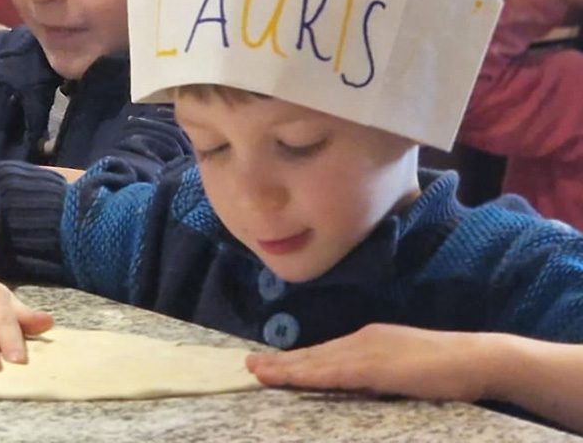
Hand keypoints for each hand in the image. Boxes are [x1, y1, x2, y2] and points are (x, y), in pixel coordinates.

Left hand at [246, 323, 496, 403]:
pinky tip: (291, 377)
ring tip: (257, 372)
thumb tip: (361, 386)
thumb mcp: (404, 370)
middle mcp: (363, 340)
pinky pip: (335, 372)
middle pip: (314, 354)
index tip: (269, 364)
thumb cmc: (448, 370)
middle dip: (281, 362)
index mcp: (369, 342)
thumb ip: (380, 376)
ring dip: (285, 368)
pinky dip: (310, 374)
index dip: (296, 360)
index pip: (324, 353)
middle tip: (248, 366)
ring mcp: (368, 350)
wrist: (477, 358)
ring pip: (318, 361)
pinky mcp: (376, 366)